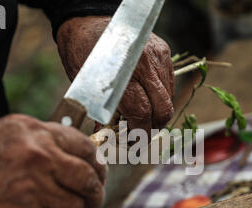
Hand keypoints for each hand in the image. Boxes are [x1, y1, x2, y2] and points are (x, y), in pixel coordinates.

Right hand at [0, 114, 106, 207]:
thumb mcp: (7, 130)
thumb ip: (42, 138)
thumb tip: (73, 151)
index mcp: (36, 132)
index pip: (85, 147)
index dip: (97, 162)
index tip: (98, 172)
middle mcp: (40, 157)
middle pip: (87, 178)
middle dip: (96, 192)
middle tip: (93, 198)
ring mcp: (33, 187)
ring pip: (74, 206)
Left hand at [56, 16, 175, 133]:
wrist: (90, 19)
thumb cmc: (83, 53)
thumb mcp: (85, 86)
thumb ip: (101, 112)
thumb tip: (109, 137)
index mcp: (122, 75)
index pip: (142, 113)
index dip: (140, 133)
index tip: (134, 144)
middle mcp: (145, 65)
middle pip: (163, 109)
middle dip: (153, 127)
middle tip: (140, 134)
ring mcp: (158, 57)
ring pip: (169, 98)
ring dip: (158, 112)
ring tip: (142, 117)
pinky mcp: (163, 52)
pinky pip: (169, 84)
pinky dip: (160, 96)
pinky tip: (146, 98)